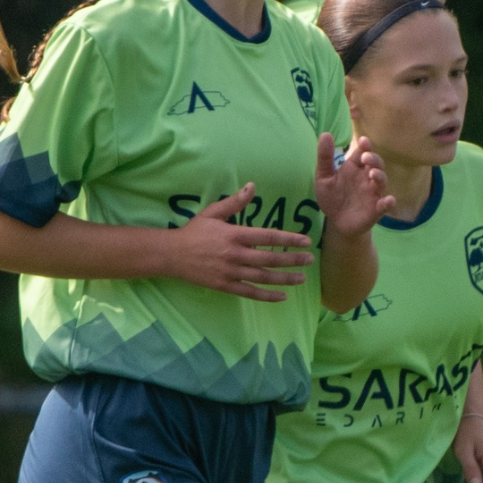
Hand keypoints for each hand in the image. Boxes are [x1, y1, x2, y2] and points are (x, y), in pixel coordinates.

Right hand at [163, 183, 314, 301]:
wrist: (172, 255)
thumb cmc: (194, 231)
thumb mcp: (213, 212)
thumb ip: (235, 202)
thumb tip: (252, 186)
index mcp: (234, 235)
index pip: (268, 237)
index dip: (289, 239)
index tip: (305, 241)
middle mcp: (235, 255)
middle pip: (269, 259)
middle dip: (292, 259)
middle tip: (310, 260)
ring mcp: (230, 272)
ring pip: (262, 277)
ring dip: (284, 279)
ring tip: (301, 278)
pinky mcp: (225, 286)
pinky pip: (250, 293)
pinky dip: (267, 296)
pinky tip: (282, 296)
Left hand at [314, 134, 394, 237]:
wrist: (336, 223)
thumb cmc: (332, 197)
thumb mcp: (323, 177)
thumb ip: (325, 157)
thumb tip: (326, 134)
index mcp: (354, 168)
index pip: (363, 152)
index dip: (366, 146)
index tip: (363, 141)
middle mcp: (366, 178)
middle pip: (376, 164)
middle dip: (373, 159)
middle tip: (365, 158)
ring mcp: (373, 193)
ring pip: (382, 181)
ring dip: (380, 176)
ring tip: (372, 174)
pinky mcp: (376, 209)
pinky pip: (385, 205)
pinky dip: (389, 202)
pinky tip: (389, 200)